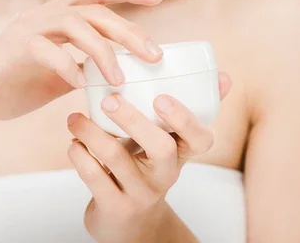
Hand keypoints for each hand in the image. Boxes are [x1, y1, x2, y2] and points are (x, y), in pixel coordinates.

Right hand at [0, 0, 164, 132]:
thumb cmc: (8, 86)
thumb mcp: (54, 78)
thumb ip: (81, 69)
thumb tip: (112, 76)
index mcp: (54, 19)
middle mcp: (41, 16)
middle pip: (94, 9)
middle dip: (129, 28)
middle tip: (154, 53)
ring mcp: (24, 29)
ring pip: (74, 23)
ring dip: (102, 51)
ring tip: (119, 80)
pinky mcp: (10, 49)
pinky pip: (45, 50)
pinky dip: (67, 66)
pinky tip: (79, 85)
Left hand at [66, 73, 231, 242]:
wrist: (130, 222)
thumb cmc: (149, 169)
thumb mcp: (170, 145)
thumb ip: (190, 111)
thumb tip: (225, 76)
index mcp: (182, 155)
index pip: (200, 139)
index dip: (185, 119)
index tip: (162, 98)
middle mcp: (166, 176)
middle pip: (160, 147)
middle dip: (133, 119)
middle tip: (109, 99)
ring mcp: (141, 194)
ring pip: (117, 158)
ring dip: (91, 132)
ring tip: (74, 117)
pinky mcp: (115, 207)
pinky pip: (94, 177)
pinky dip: (80, 154)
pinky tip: (73, 142)